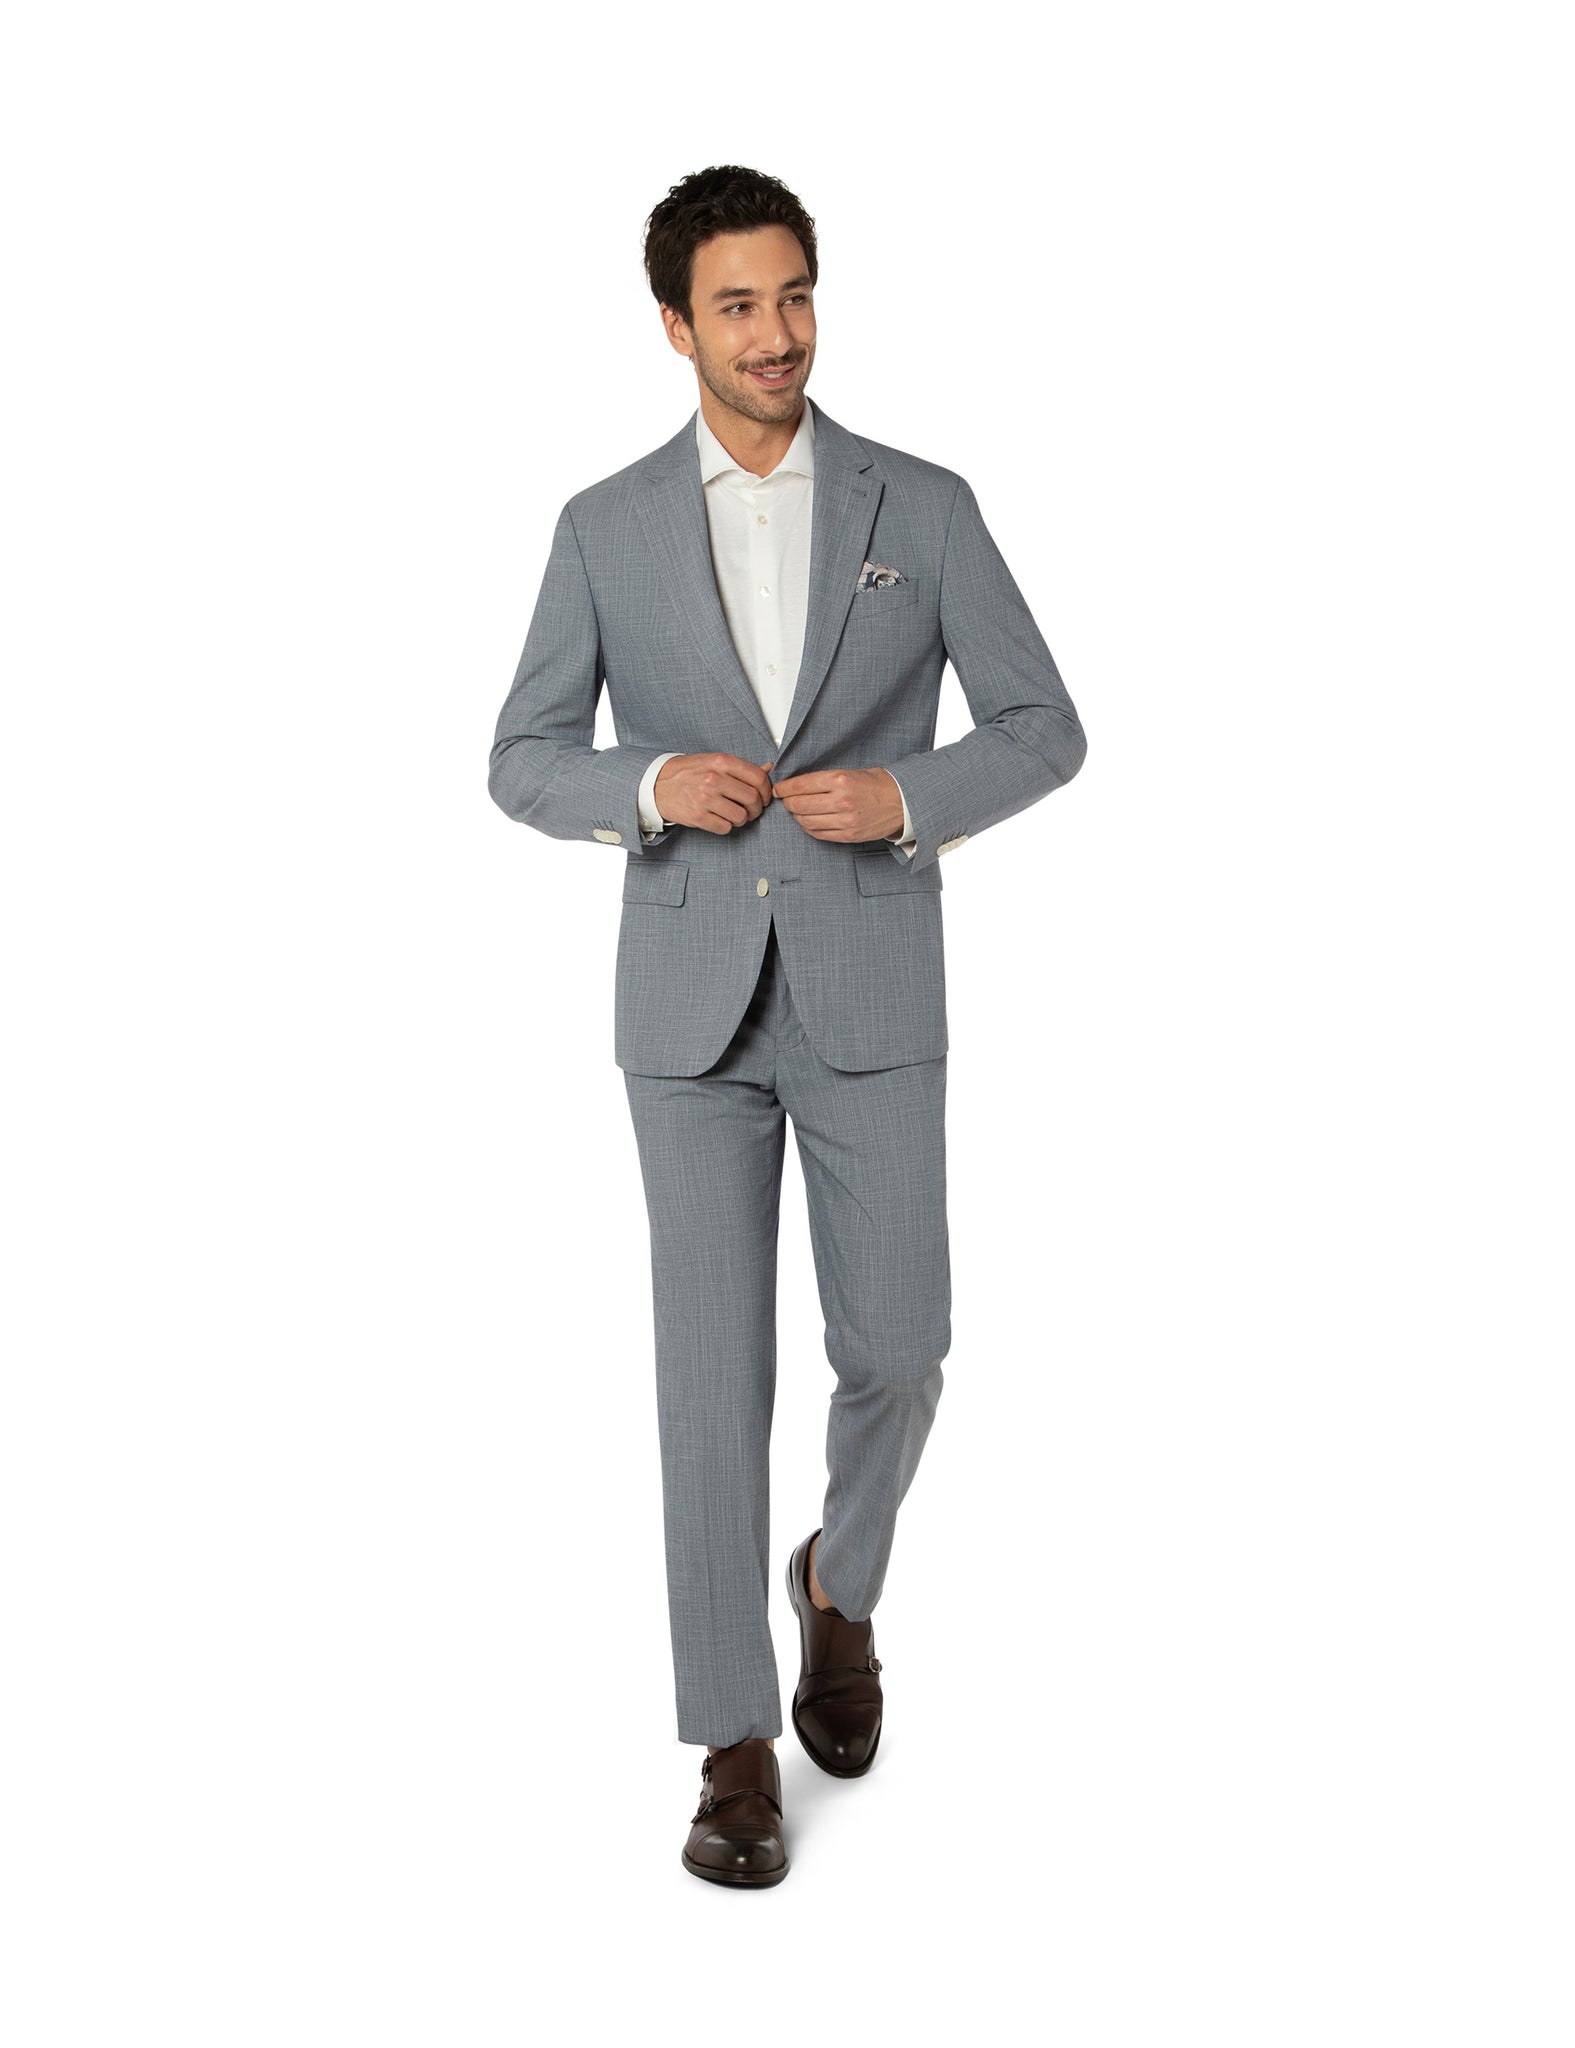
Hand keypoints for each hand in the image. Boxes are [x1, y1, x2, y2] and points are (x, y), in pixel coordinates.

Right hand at [653, 753, 776, 834]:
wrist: (657, 784)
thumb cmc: (687, 772)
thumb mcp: (713, 761)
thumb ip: (740, 767)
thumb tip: (768, 768)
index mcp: (721, 761)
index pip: (758, 777)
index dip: (766, 790)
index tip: (764, 796)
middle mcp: (714, 778)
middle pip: (752, 799)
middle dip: (757, 809)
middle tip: (753, 810)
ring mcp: (705, 798)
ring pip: (741, 816)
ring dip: (742, 819)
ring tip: (735, 815)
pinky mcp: (697, 816)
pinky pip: (725, 827)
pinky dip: (727, 826)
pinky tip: (721, 819)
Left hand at [770, 766, 904, 842]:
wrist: (904, 802)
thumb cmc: (879, 784)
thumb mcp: (851, 772)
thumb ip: (825, 779)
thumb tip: (799, 785)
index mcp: (840, 780)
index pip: (800, 785)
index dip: (784, 788)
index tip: (779, 789)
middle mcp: (841, 801)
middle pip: (799, 805)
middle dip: (788, 802)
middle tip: (785, 800)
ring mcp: (845, 821)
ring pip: (806, 821)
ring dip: (797, 816)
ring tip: (797, 811)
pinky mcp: (849, 835)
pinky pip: (819, 834)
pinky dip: (809, 828)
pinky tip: (809, 821)